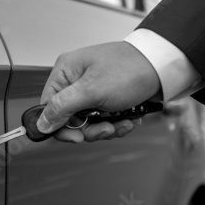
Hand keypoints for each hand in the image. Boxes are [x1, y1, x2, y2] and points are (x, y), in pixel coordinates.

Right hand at [37, 41, 161, 142]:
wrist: (163, 68)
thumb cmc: (129, 70)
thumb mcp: (91, 91)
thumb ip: (62, 108)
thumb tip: (41, 123)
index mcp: (66, 72)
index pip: (48, 107)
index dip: (60, 126)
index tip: (77, 137)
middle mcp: (76, 82)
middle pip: (69, 119)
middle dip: (91, 129)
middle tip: (106, 128)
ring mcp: (92, 91)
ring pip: (88, 123)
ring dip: (106, 128)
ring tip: (122, 122)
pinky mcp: (108, 99)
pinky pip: (103, 120)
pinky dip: (117, 124)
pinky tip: (129, 119)